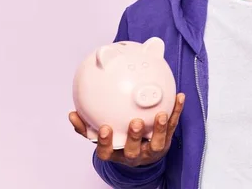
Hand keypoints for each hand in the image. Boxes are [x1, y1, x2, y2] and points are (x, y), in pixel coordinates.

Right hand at [69, 93, 184, 166]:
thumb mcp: (102, 137)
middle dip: (135, 137)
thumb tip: (72, 114)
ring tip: (161, 114)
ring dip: (160, 129)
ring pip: (158, 143)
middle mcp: (135, 154)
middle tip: (135, 123)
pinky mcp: (167, 140)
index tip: (104, 128)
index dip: (105, 143)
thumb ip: (86, 127)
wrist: (143, 153)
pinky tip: (180, 97)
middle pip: (134, 150)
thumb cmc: (119, 141)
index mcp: (117, 152)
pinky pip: (173, 126)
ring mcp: (152, 149)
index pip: (107, 152)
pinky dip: (177, 111)